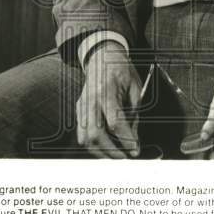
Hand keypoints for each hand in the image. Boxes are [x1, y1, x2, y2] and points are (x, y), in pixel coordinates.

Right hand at [77, 41, 142, 158]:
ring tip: (116, 156)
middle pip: (95, 133)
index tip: (135, 150)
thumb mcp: (135, 87)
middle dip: (111, 151)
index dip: (126, 139)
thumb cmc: (120, 69)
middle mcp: (90, 99)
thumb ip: (134, 113)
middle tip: (125, 158)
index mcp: (107, 90)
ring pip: (84, 137)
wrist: (101, 55)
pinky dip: (93, 144)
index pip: (114, 121)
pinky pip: (82, 132)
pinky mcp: (78, 109)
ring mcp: (82, 104)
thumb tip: (134, 138)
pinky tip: (105, 148)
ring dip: (100, 152)